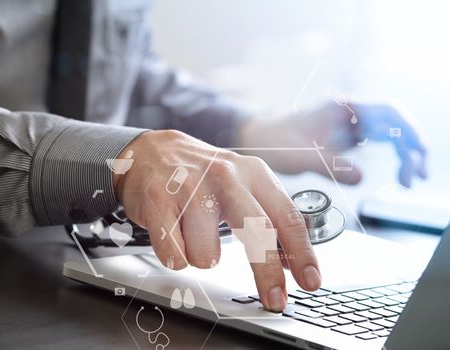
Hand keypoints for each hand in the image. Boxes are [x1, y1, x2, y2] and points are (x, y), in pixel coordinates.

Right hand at [113, 130, 320, 310]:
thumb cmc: (202, 175)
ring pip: (206, 256)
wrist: (151, 152)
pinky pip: (174, 256)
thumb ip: (267, 217)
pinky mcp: (158, 200)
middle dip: (267, 273)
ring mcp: (190, 187)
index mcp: (253, 173)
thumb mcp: (241, 184)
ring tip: (191, 232)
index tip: (311, 281)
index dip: (302, 253)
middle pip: (256, 232)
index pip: (286, 216)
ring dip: (200, 256)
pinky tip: (172, 232)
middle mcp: (225, 177)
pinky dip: (174, 255)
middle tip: (274, 300)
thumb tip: (289, 261)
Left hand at [239, 100, 427, 186]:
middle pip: (394, 124)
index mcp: (342, 107)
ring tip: (407, 181)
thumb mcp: (299, 155)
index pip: (388, 112)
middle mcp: (350, 112)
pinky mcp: (346, 137)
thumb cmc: (272, 139)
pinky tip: (396, 175)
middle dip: (411, 148)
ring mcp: (349, 124)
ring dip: (404, 155)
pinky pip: (378, 144)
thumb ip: (329, 164)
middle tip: (416, 177)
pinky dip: (391, 158)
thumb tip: (361, 177)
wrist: (256, 136)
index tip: (417, 152)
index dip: (408, 131)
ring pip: (389, 135)